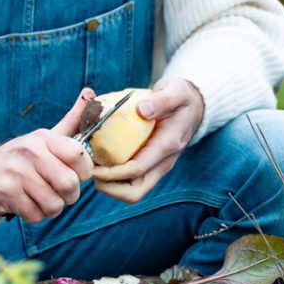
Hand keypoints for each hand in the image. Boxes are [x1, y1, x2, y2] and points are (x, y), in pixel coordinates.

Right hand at [0, 89, 95, 221]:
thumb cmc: (19, 159)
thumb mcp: (43, 138)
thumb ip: (71, 121)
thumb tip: (91, 93)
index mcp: (44, 138)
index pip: (79, 155)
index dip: (84, 171)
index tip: (76, 173)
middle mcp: (30, 152)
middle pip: (70, 185)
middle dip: (69, 195)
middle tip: (59, 191)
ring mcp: (17, 173)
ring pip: (54, 205)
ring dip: (51, 208)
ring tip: (40, 198)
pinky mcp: (6, 193)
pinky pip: (36, 216)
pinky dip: (35, 215)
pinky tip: (26, 203)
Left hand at [91, 78, 204, 203]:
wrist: (194, 106)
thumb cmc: (182, 97)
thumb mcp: (176, 92)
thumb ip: (162, 100)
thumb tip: (142, 111)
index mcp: (168, 145)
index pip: (137, 169)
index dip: (112, 173)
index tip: (92, 167)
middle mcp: (163, 162)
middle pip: (134, 192)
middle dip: (109, 188)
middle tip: (89, 172)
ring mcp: (157, 166)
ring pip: (132, 190)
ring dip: (109, 185)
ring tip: (92, 168)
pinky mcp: (151, 165)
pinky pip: (131, 180)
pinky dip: (114, 178)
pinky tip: (100, 162)